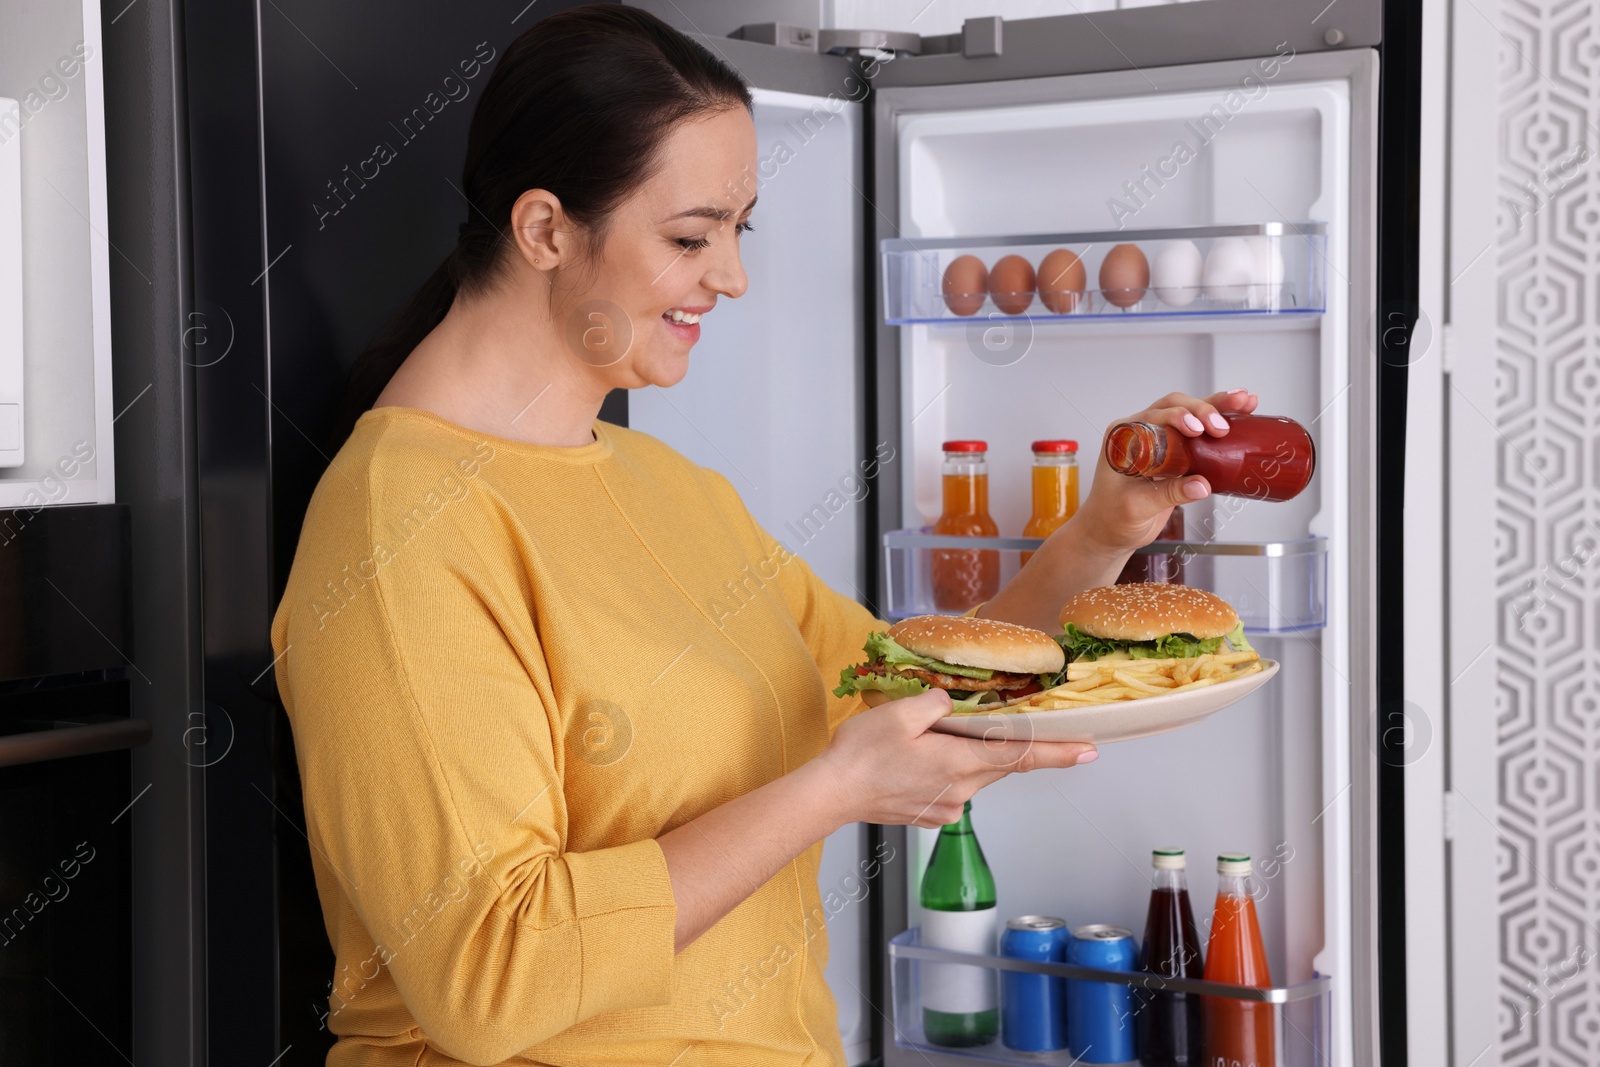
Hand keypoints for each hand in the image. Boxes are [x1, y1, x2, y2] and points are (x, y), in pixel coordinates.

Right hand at [813, 689, 1096, 827]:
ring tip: (927, 740)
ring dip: (964, 754)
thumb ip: (938, 703)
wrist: (832, 794)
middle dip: (999, 743)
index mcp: (960, 762)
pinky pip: (952, 786)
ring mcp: (946, 807)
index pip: (1022, 756)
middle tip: (983, 725)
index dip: (1059, 753)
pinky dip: (945, 769)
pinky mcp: (931, 815)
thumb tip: (953, 704)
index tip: (1090, 751)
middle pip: (997, 763)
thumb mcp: (901, 712)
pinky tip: (916, 760)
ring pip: (973, 773)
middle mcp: (962, 790)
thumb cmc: (861, 754)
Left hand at [1073, 388, 1259, 556]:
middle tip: (1223, 426)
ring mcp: (1159, 440)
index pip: (1154, 415)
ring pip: (1190, 414)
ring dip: (1218, 407)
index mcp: (1123, 436)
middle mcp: (1140, 431)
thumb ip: (1168, 494)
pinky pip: (1199, 434)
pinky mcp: (1175, 453)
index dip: (1178, 417)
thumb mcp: (1137, 507)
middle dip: (1203, 409)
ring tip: (1246, 402)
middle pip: (1176, 407)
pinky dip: (1219, 423)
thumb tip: (1201, 485)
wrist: (1110, 533)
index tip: (1197, 429)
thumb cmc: (1112, 518)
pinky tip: (1243, 417)